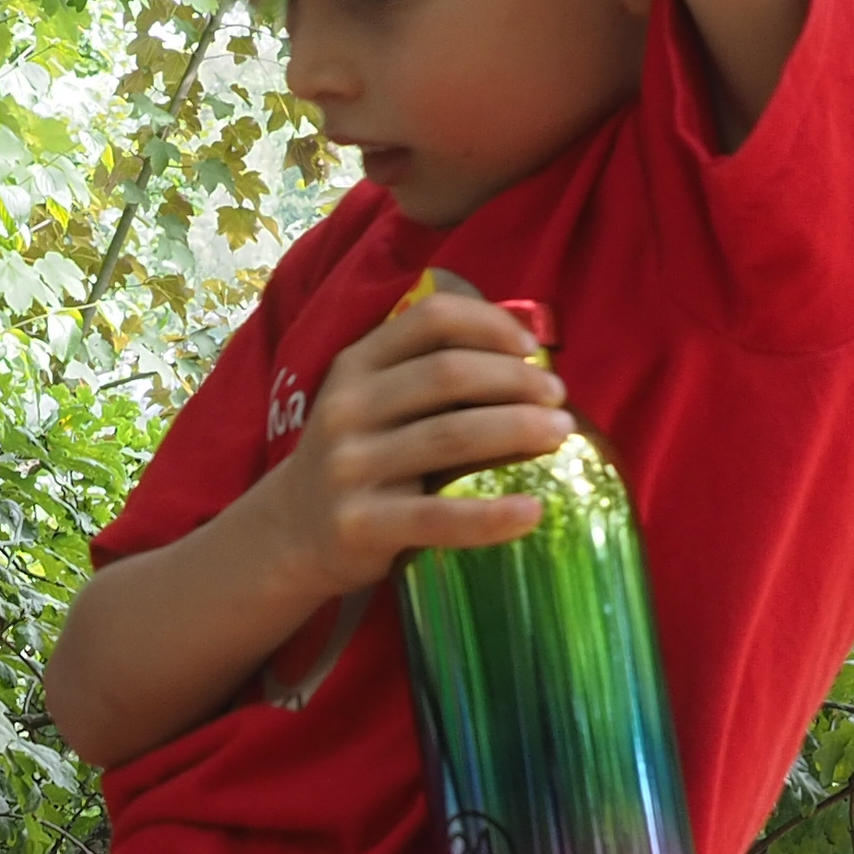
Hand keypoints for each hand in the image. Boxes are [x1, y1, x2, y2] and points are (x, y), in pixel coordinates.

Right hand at [256, 281, 573, 598]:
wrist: (293, 533)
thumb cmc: (360, 457)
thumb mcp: (371, 401)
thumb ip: (427, 374)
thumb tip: (530, 359)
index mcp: (354, 366)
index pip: (431, 319)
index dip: (491, 325)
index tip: (532, 350)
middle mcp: (347, 408)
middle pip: (449, 374)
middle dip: (517, 381)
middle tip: (559, 400)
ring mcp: (350, 466)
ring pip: (452, 436)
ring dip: (519, 430)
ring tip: (560, 435)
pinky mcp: (361, 524)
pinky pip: (439, 517)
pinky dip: (493, 516)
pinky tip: (533, 511)